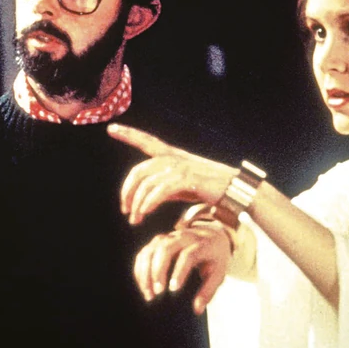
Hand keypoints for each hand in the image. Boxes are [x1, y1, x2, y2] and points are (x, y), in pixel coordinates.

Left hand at [108, 123, 235, 224]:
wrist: (236, 191)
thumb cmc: (211, 190)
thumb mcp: (184, 187)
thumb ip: (166, 187)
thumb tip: (148, 196)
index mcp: (174, 156)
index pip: (148, 142)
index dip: (130, 134)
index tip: (111, 128)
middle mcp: (175, 158)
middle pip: (140, 170)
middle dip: (127, 190)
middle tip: (125, 210)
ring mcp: (182, 167)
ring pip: (148, 183)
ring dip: (137, 203)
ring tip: (134, 219)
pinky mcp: (188, 179)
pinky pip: (160, 190)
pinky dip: (149, 202)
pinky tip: (144, 213)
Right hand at [133, 214, 232, 314]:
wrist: (211, 236)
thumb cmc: (214, 259)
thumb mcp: (218, 274)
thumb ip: (208, 291)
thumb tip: (197, 309)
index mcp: (202, 244)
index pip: (188, 255)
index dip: (180, 272)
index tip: (173, 289)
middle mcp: (184, 237)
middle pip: (166, 248)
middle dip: (158, 271)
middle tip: (158, 293)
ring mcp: (169, 237)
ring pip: (152, 249)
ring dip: (146, 271)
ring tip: (148, 293)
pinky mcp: (158, 241)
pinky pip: (145, 252)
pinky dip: (140, 268)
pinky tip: (143, 284)